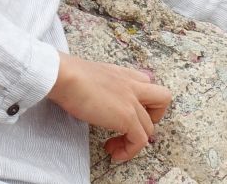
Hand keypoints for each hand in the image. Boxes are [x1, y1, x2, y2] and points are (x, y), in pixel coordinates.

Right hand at [48, 53, 171, 162]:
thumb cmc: (67, 75)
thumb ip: (99, 85)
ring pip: (151, 126)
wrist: (65, 76)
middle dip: (152, 118)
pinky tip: (114, 152)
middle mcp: (133, 85)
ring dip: (135, 141)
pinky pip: (140, 141)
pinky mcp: (128, 118)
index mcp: (123, 73)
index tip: (123, 115)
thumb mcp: (89, 75)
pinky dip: (129, 151)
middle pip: (162, 99)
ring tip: (115, 147)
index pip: (147, 84)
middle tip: (131, 128)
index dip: (142, 102)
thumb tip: (88, 97)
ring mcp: (133, 101)